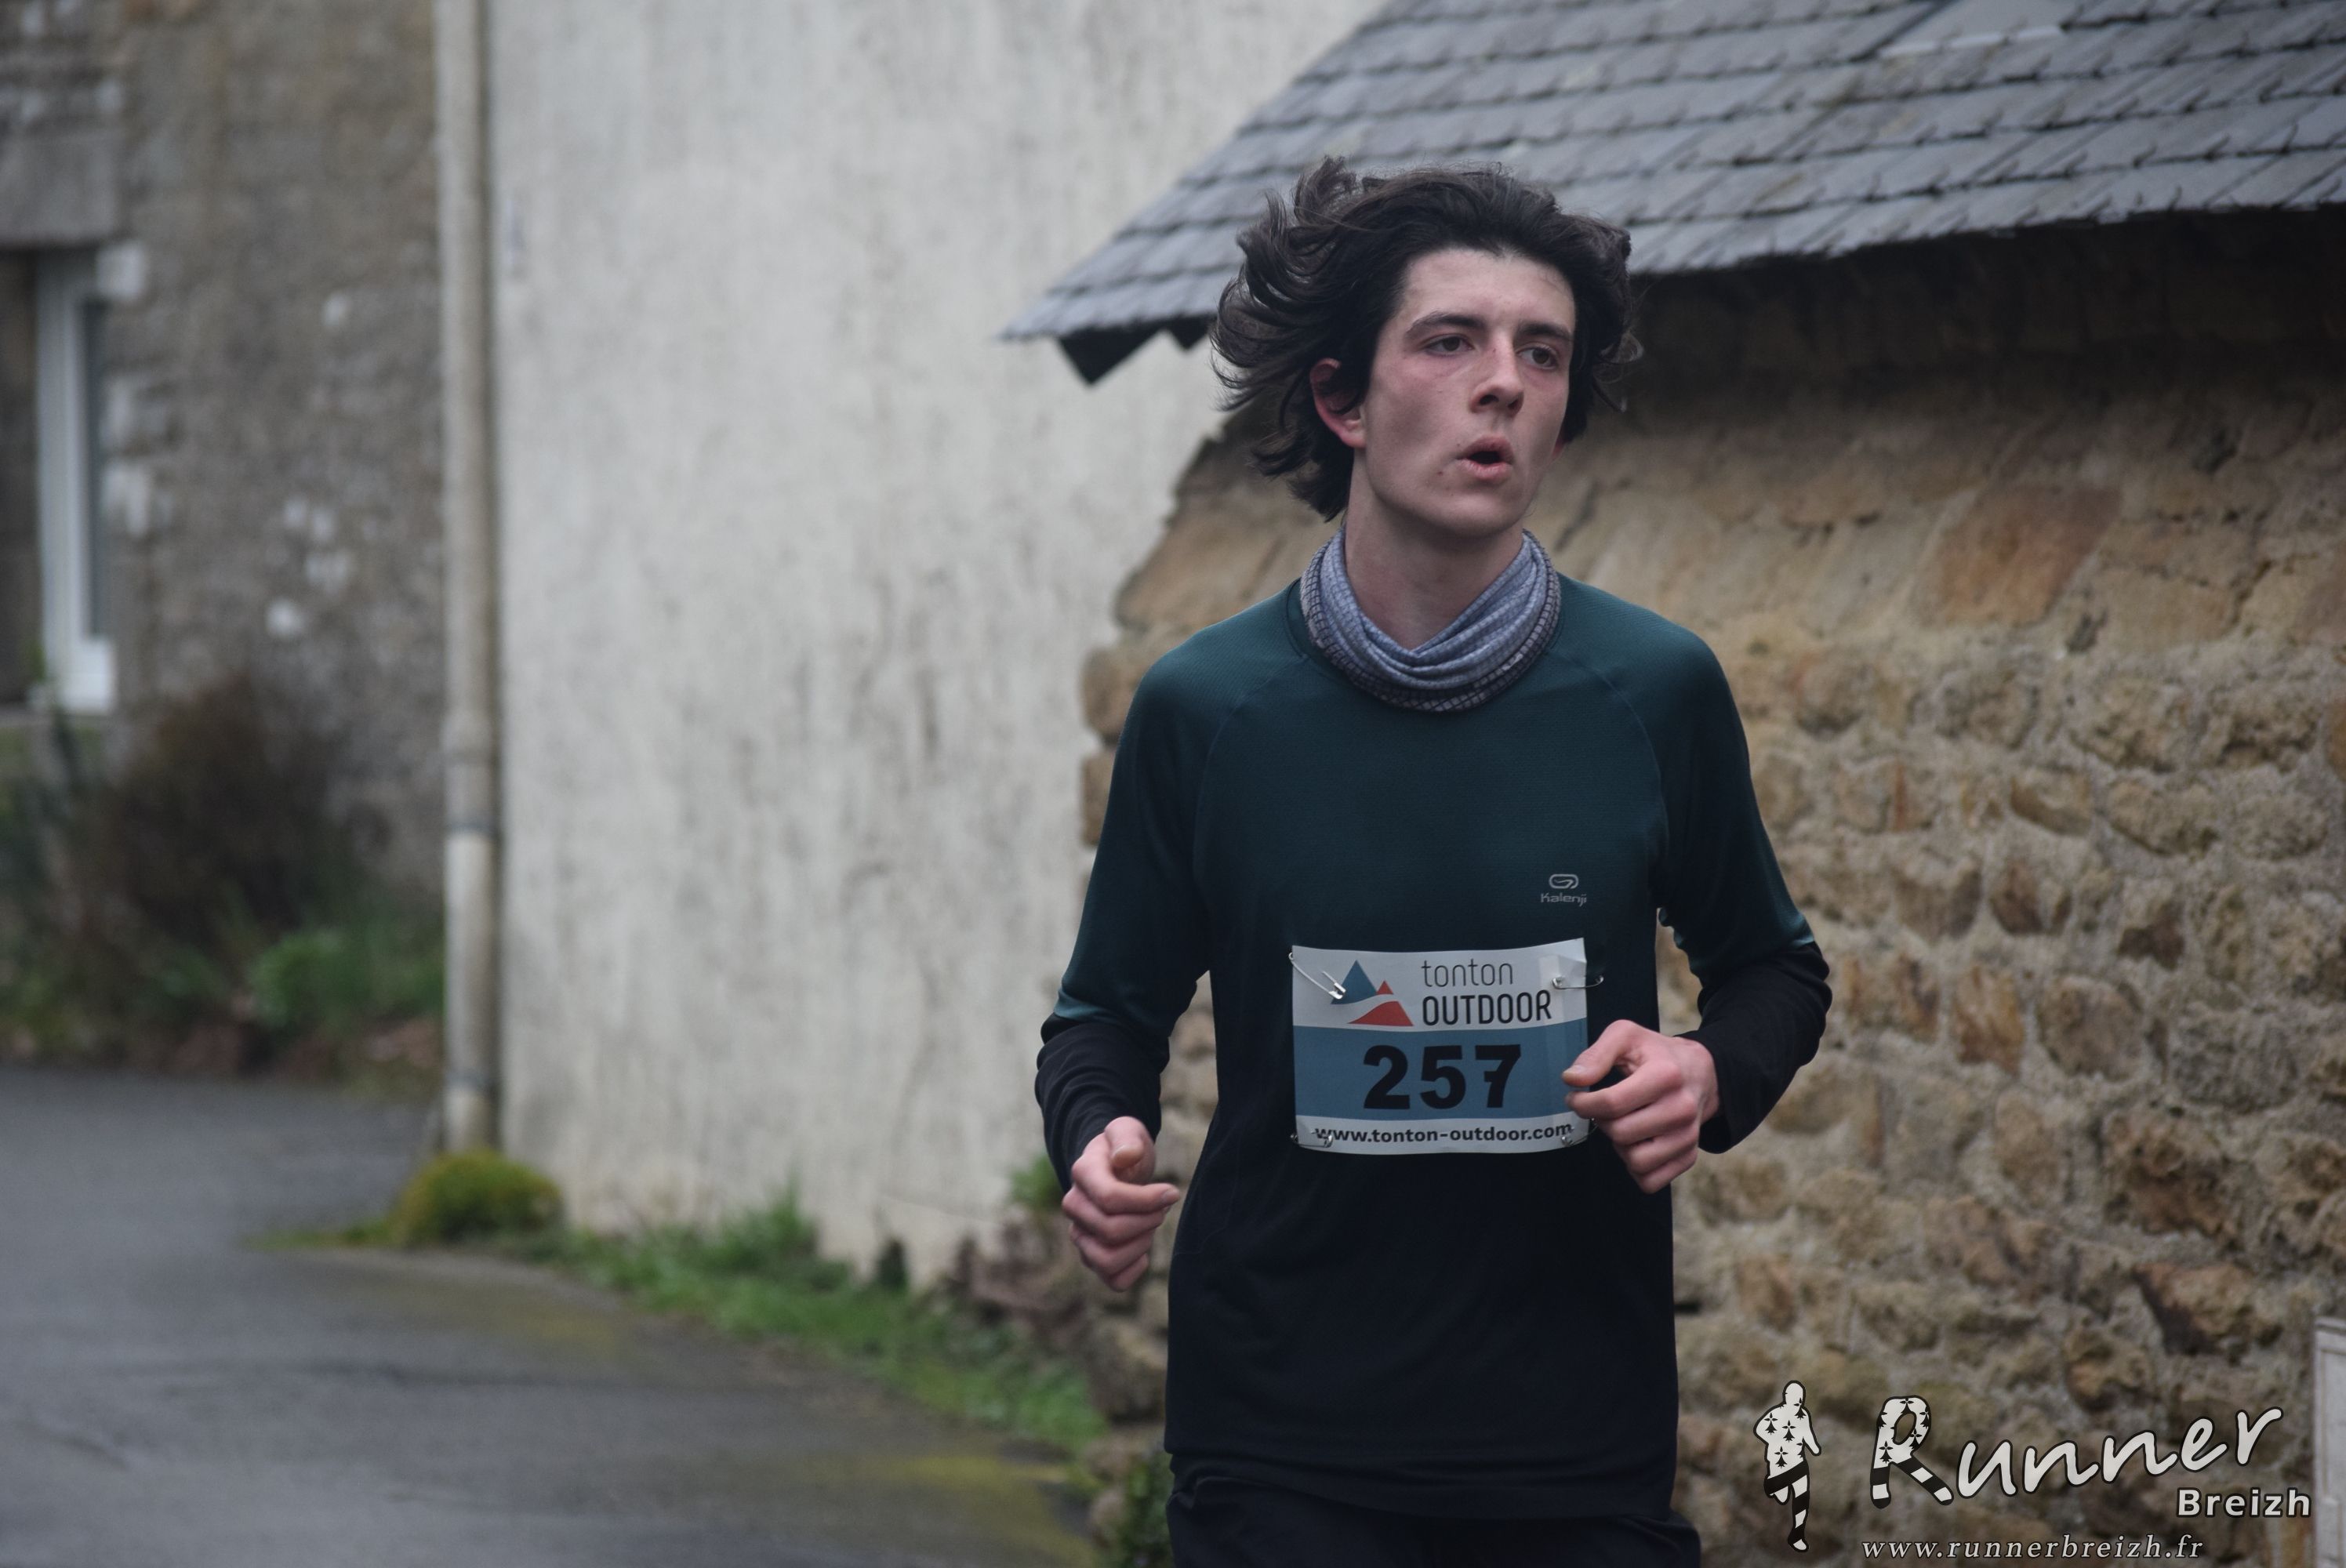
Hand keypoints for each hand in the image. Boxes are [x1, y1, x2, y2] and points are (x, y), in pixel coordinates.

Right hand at [1062, 1116, 1180, 1290]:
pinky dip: (1133, 1271)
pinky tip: (1143, 1250)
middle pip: (1111, 1231)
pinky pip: (1112, 1281)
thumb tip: (1126, 1157)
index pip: (1110, 1199)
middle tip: (1163, 1208)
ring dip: (1139, 1246)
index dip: (1146, 1200)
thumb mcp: (1128, 1130)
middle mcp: (1074, 1207)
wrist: (1116, 1167)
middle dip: (1147, 1221)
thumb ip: (1127, 1138)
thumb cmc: (1126, 1149)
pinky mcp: (1092, 1256)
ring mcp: (1081, 1234)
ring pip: (1106, 1260)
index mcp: (1082, 1173)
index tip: (1172, 1192)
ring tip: (1150, 1227)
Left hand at [1561, 1022, 1717, 1192]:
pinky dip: (1635, 1167)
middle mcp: (1682, 1109)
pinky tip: (1635, 1143)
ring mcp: (1688, 1136)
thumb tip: (1572, 1078)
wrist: (1701, 1072)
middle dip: (1601, 1121)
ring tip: (1622, 1124)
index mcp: (1665, 1075)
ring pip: (1636, 1161)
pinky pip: (1651, 1181)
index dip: (1582, 1103)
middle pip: (1620, 1133)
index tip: (1576, 1098)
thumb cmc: (1657, 1054)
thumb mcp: (1626, 1036)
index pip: (1611, 1104)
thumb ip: (1596, 1054)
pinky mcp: (1688, 1156)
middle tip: (1603, 1109)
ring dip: (1619, 1146)